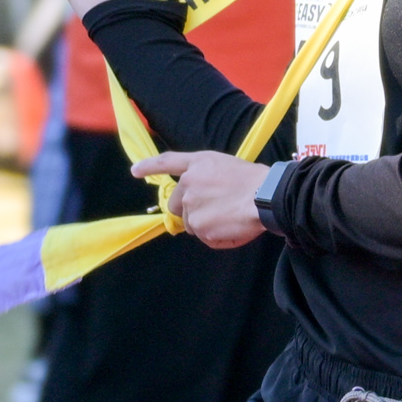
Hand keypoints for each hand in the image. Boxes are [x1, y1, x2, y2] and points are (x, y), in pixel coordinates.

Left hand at [143, 150, 265, 247]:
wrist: (265, 197)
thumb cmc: (252, 180)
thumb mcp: (224, 166)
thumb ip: (202, 177)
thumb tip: (190, 197)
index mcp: (196, 166)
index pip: (167, 163)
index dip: (149, 166)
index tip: (135, 171)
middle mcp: (188, 185)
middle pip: (176, 206)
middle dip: (189, 210)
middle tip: (215, 208)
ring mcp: (192, 208)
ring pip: (191, 224)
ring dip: (206, 224)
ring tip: (230, 216)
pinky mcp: (200, 227)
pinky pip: (205, 238)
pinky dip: (218, 237)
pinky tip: (233, 226)